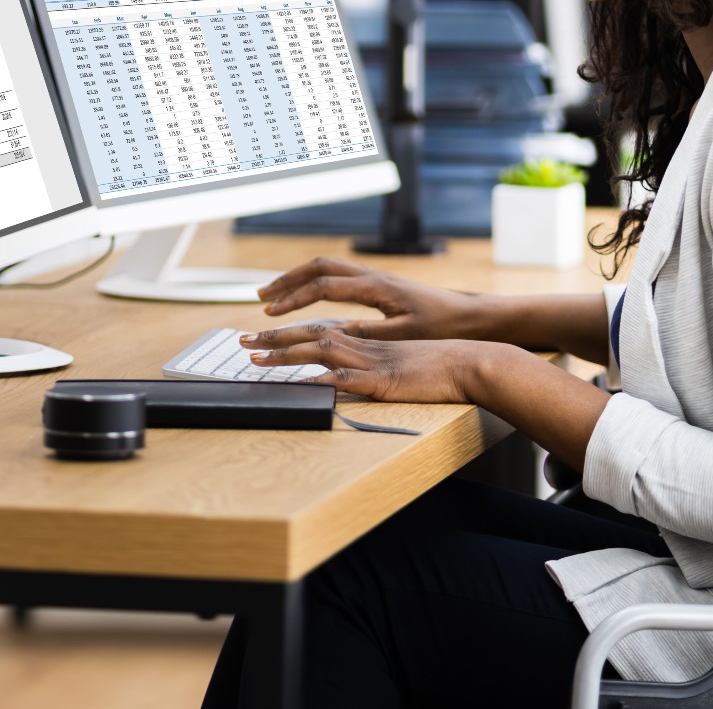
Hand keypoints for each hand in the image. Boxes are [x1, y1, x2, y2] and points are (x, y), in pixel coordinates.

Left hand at [240, 323, 511, 403]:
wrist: (471, 362)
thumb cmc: (441, 365)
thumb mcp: (401, 360)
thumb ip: (375, 363)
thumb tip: (349, 371)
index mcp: (367, 341)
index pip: (320, 331)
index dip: (289, 333)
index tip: (262, 337)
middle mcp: (365, 346)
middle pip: (311, 336)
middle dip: (274, 340)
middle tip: (242, 343)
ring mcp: (373, 362)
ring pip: (321, 351)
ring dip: (286, 354)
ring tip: (256, 359)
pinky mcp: (385, 381)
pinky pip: (349, 379)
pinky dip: (324, 379)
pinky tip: (304, 381)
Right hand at [257, 257, 492, 340]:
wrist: (473, 317)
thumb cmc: (442, 327)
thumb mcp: (402, 335)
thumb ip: (365, 334)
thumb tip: (328, 334)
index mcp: (376, 287)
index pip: (323, 286)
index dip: (293, 298)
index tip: (271, 312)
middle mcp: (373, 276)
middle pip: (319, 267)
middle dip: (287, 280)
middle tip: (262, 297)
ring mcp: (376, 278)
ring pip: (328, 268)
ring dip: (300, 278)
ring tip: (277, 295)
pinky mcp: (381, 285)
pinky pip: (339, 275)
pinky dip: (316, 282)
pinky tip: (309, 296)